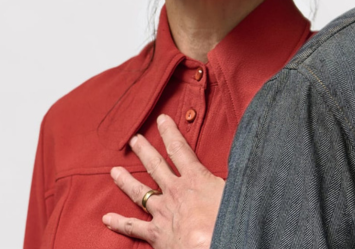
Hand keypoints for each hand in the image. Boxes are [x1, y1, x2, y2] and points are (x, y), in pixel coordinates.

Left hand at [103, 114, 224, 248]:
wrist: (211, 246)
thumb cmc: (227, 221)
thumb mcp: (236, 190)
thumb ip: (236, 174)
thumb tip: (248, 157)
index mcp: (195, 179)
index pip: (180, 149)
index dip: (170, 133)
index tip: (161, 119)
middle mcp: (175, 192)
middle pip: (155, 166)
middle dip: (144, 151)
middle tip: (134, 139)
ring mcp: (162, 212)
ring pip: (140, 193)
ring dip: (126, 181)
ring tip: (114, 171)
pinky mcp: (156, 233)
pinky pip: (133, 226)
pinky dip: (119, 223)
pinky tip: (106, 218)